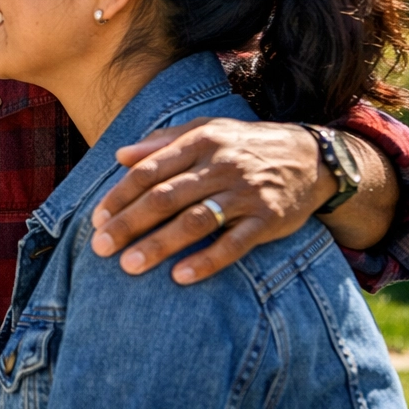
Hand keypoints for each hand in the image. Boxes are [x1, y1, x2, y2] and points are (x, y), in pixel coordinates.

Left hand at [88, 117, 330, 284]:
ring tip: (129, 265)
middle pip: (165, 197)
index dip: (120, 196)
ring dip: (159, 245)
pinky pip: (234, 244)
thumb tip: (120, 156)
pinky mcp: (268, 219)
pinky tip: (180, 276)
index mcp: (200, 142)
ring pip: (195, 221)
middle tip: (100, 247)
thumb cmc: (244, 146)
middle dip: (129, 224)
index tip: (96, 219)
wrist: (312, 157)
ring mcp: (245, 194)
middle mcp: (220, 165)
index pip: (149, 170)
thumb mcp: (206, 132)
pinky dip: (207, 261)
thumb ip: (161, 143)